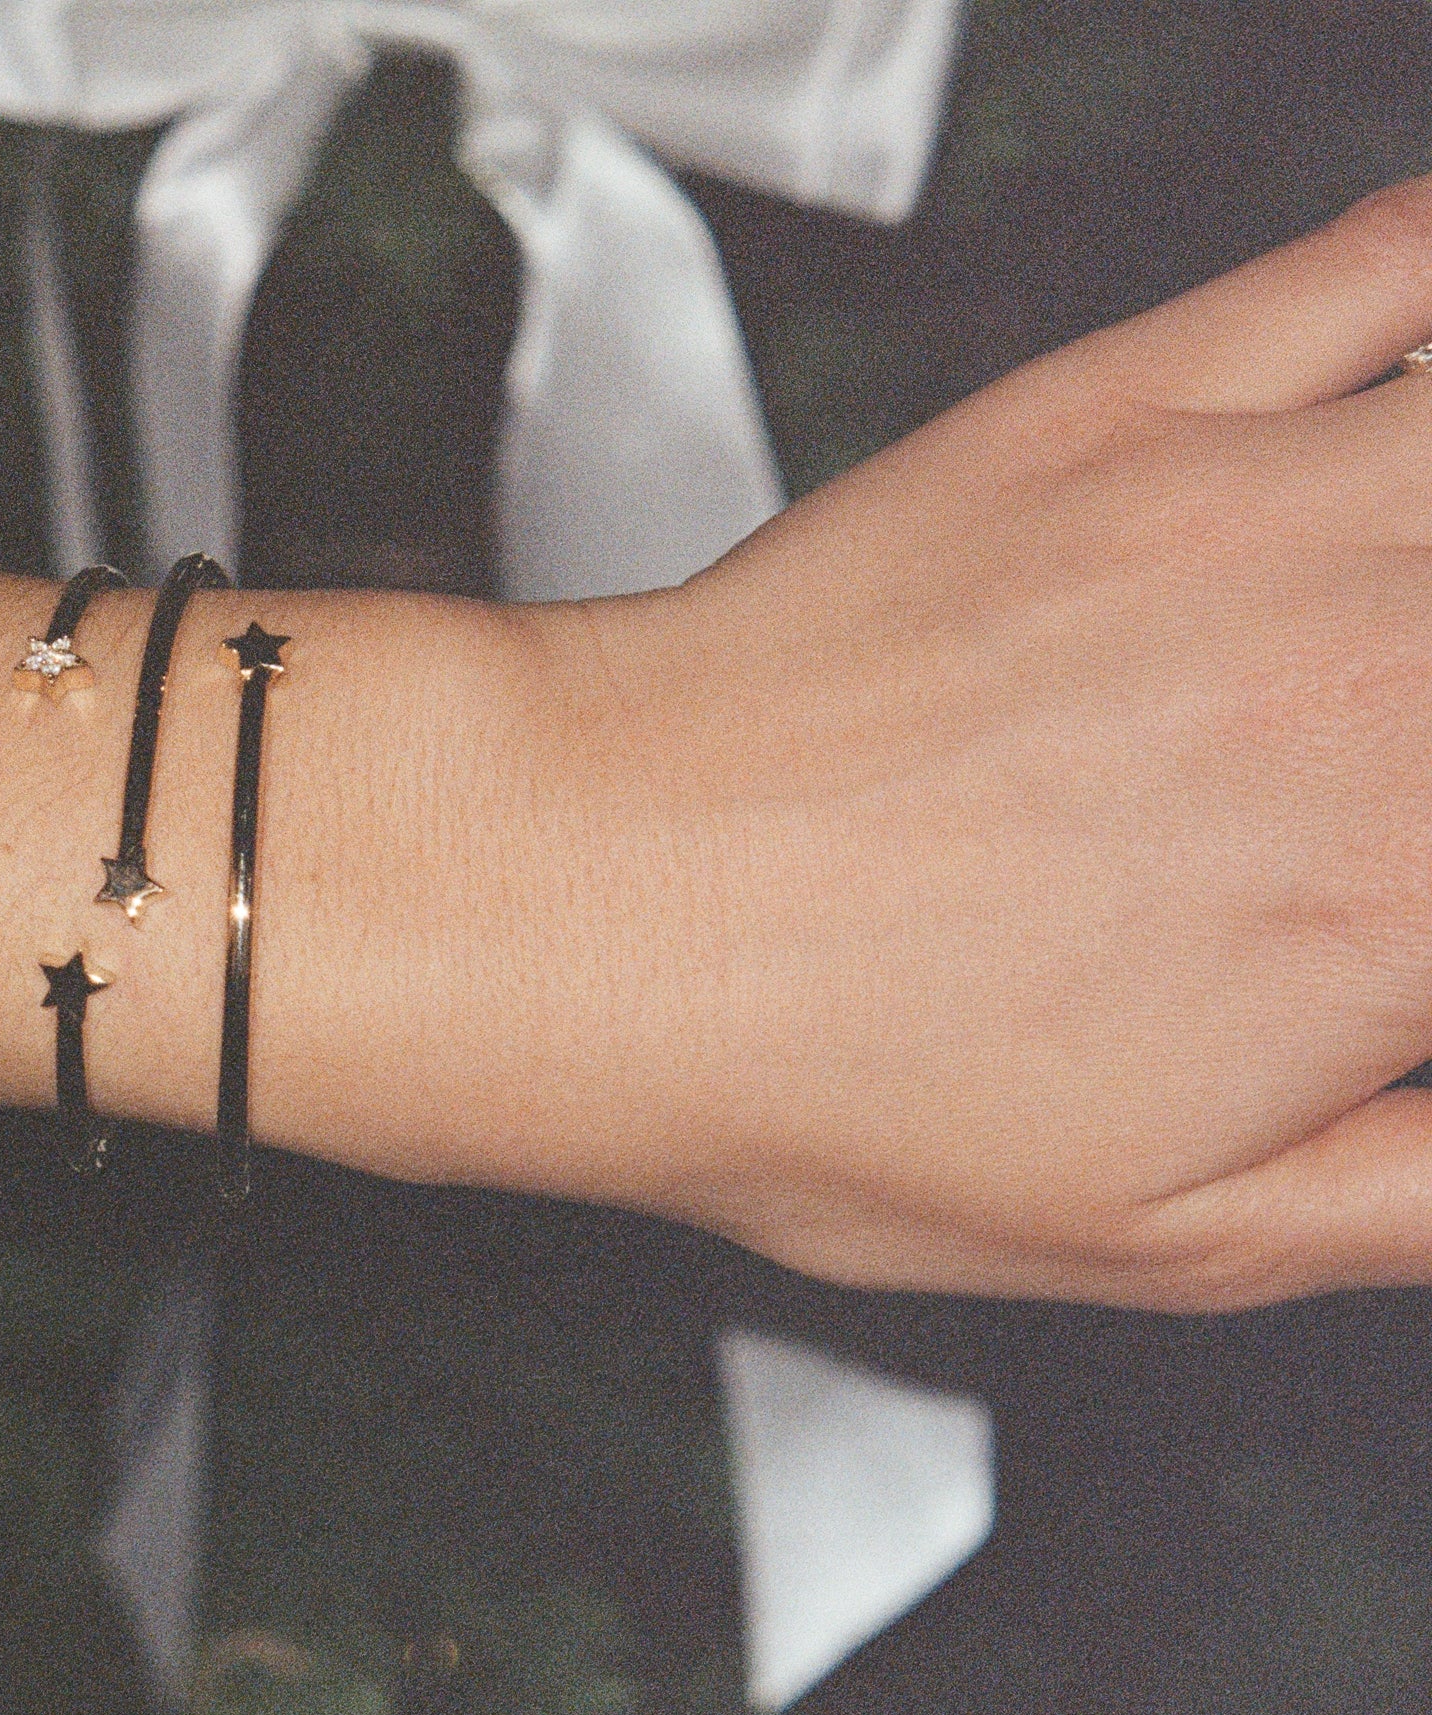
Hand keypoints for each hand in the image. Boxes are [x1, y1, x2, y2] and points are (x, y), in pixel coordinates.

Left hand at [466, 177, 1431, 1307]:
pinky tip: (1427, 382)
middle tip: (1394, 772)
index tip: (1424, 905)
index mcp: (1411, 906)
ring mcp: (1271, 513)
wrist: (581, 899)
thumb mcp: (1171, 1237)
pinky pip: (1395, 262)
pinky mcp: (1134, 407)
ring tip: (1400, 623)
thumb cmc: (814, 1069)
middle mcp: (1387, 682)